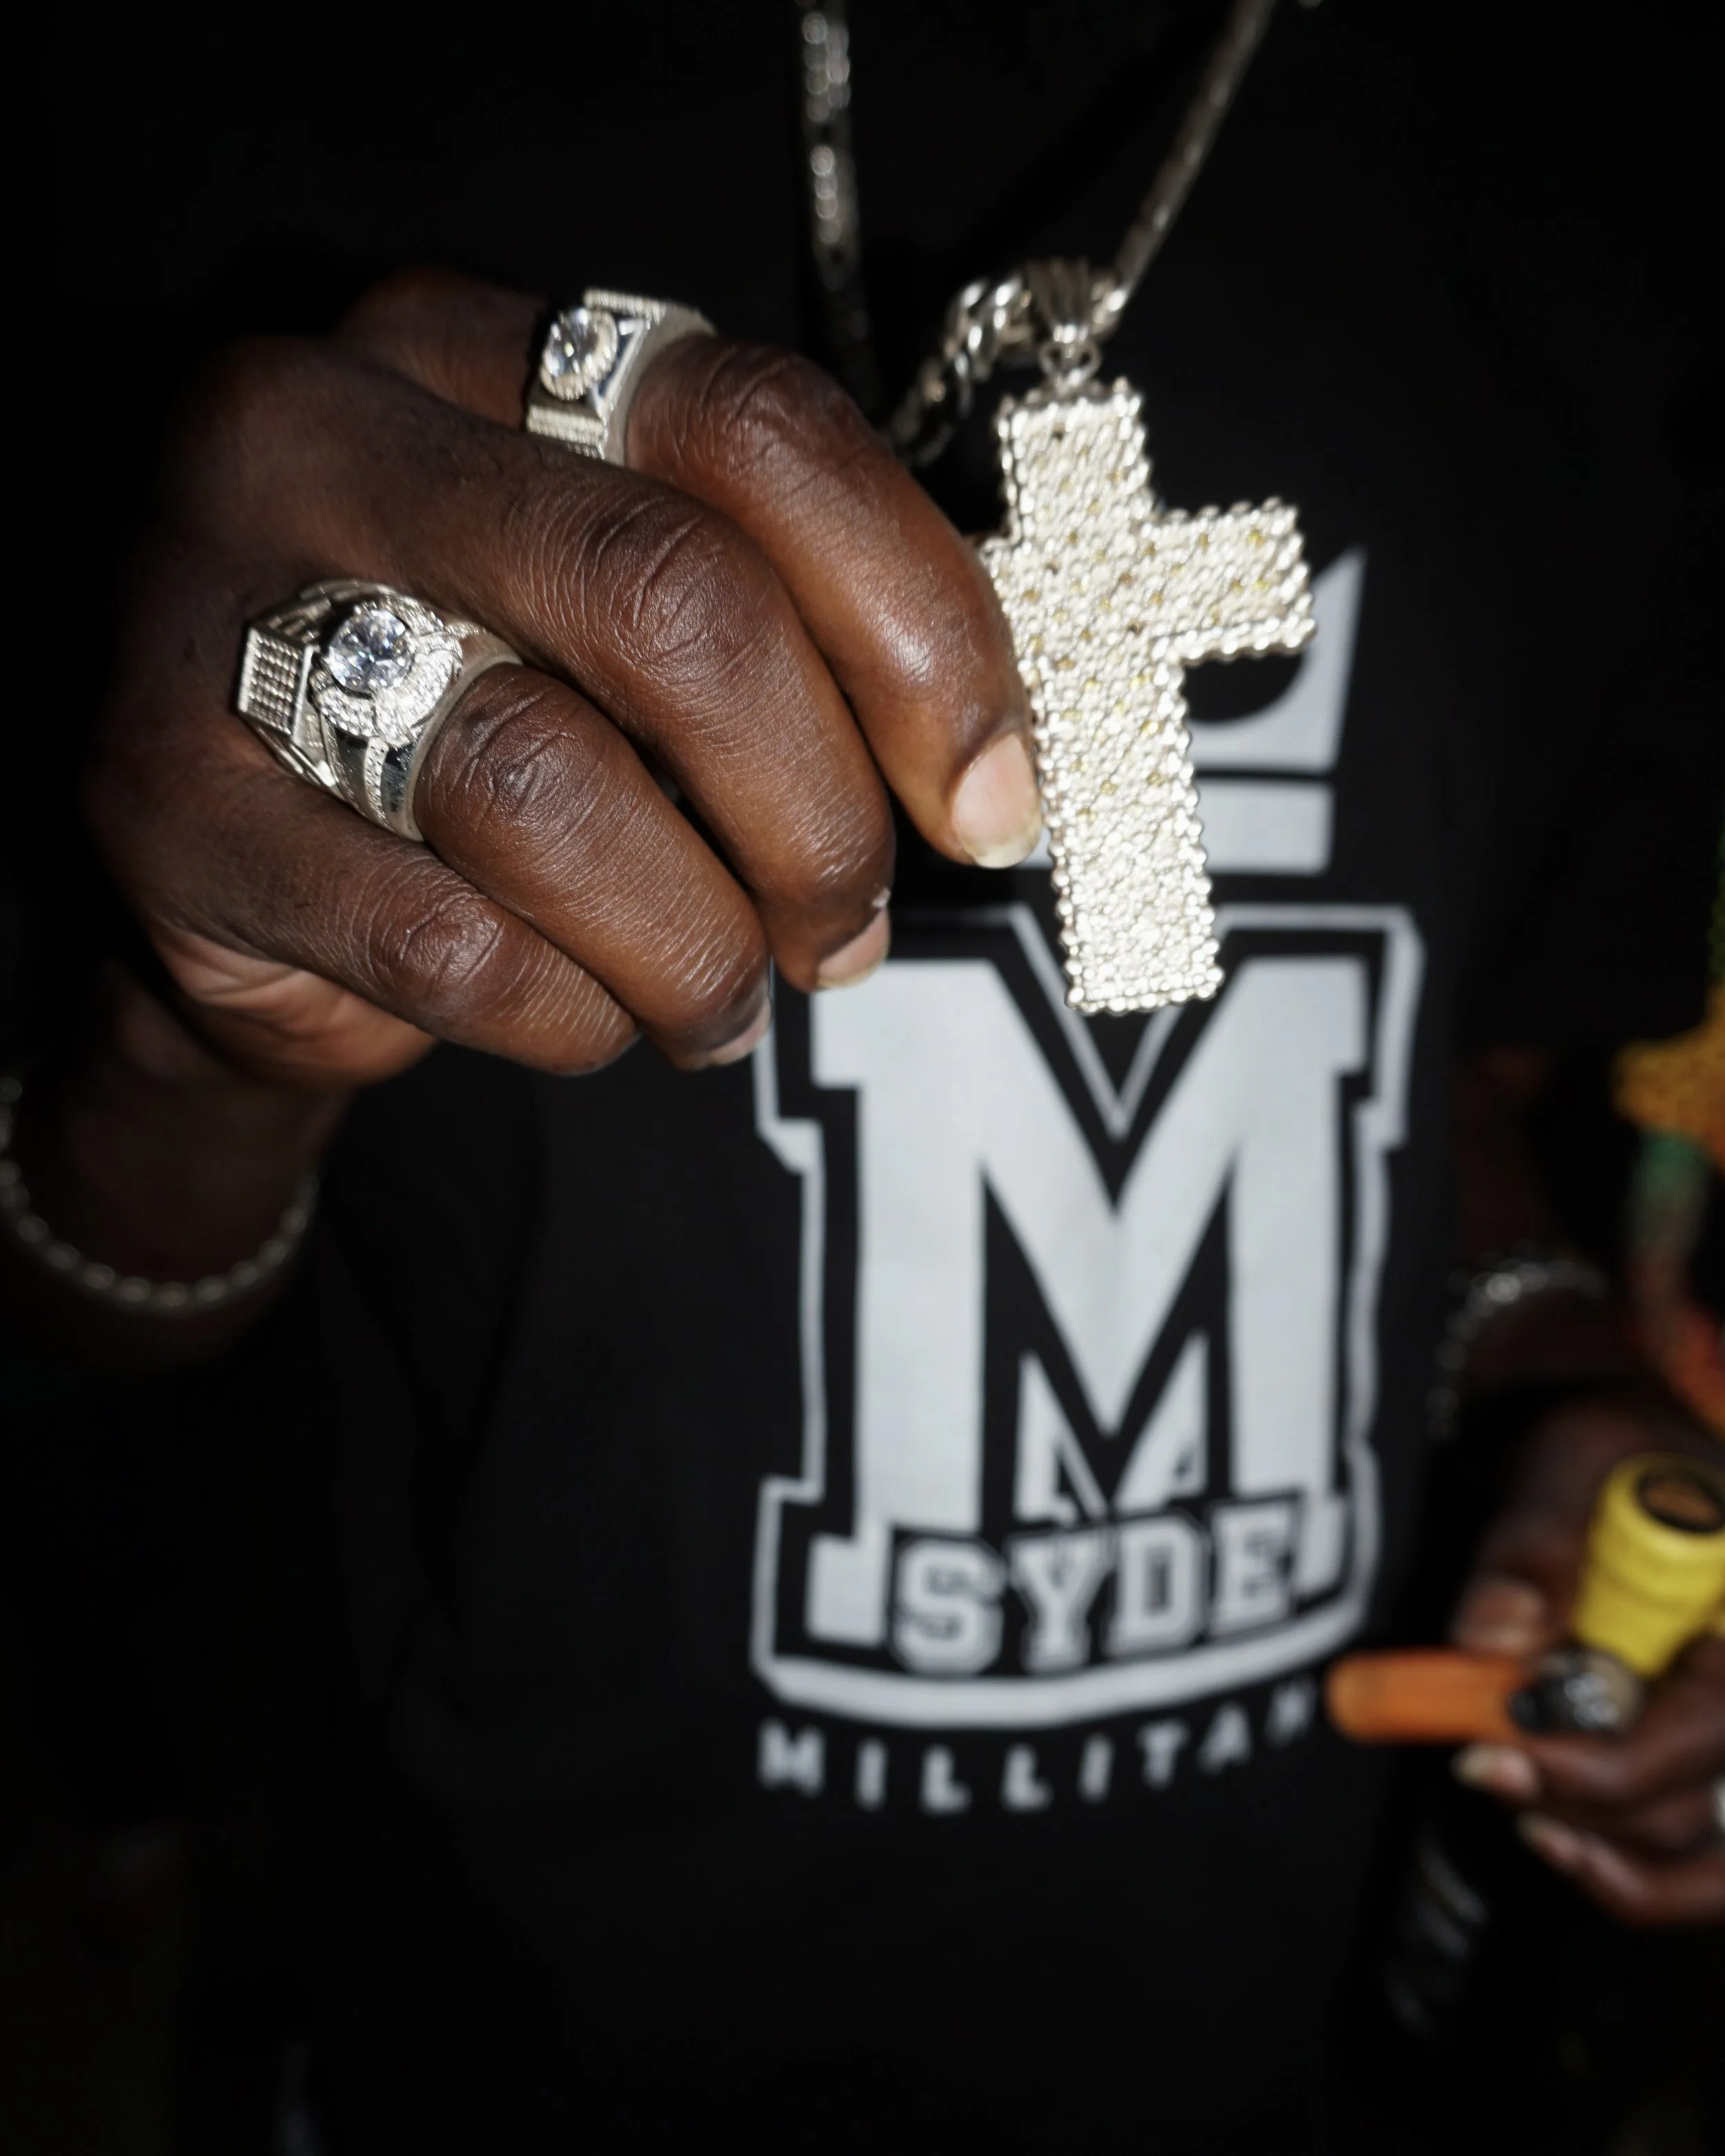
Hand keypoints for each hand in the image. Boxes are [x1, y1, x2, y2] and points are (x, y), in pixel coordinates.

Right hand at [86, 269, 1039, 1088]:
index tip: (991, 795)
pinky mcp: (167, 805)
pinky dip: (571, 1014)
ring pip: (550, 789)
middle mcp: (327, 433)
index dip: (919, 628)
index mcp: (479, 347)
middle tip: (847, 929)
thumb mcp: (621, 626)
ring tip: (722, 998)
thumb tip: (993, 771)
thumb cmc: (478, 718)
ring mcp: (218, 611)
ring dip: (695, 943)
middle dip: (815, 814)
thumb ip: (784, 629)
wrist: (225, 863)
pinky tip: (589, 1015)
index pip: (757, 429)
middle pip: (670, 601)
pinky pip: (450, 941)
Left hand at [1449, 1393, 1724, 1923]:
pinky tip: (1559, 1842)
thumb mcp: (1573, 1463)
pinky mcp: (1710, 1765)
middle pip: (1694, 1800)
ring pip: (1696, 1847)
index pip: (1706, 1727)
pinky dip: (1634, 1874)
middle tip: (1477, 1761)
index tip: (1496, 1744)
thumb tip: (1488, 1632)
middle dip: (1576, 1791)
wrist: (1635, 1458)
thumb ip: (1534, 1543)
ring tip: (1506, 1788)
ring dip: (1595, 1838)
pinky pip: (1702, 1862)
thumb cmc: (1613, 1455)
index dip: (1599, 1756)